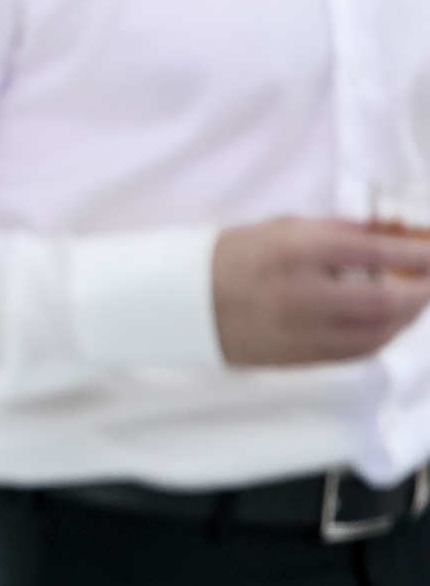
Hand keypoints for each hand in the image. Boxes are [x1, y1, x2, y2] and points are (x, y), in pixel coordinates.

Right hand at [213, 217, 429, 365]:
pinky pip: (356, 352)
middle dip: (422, 291)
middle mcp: (304, 294)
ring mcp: (301, 331)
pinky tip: (387, 325)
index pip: (375, 252)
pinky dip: (382, 338)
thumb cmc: (231, 257)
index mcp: (296, 251)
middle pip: (386, 300)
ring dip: (406, 317)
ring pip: (377, 333)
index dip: (416, 253)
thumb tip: (390, 234)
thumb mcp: (281, 228)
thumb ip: (337, 231)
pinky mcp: (299, 357)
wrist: (180, 301)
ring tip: (415, 302)